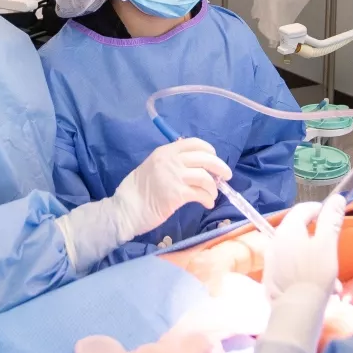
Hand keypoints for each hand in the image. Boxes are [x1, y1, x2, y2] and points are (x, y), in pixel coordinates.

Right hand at [115, 138, 231, 236]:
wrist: (126, 208)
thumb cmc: (138, 191)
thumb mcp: (152, 167)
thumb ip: (171, 162)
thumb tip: (195, 166)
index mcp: (165, 152)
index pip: (194, 143)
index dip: (209, 150)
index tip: (215, 159)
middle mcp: (170, 161)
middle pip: (205, 158)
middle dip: (220, 167)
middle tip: (226, 176)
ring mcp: (174, 177)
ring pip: (206, 177)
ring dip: (213, 187)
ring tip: (211, 195)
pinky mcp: (177, 194)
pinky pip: (201, 194)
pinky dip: (208, 199)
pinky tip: (206, 204)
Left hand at [264, 196, 344, 298]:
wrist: (296, 311)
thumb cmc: (314, 275)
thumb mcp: (327, 245)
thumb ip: (331, 220)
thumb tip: (337, 199)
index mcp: (287, 229)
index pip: (303, 208)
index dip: (320, 209)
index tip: (334, 217)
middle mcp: (275, 241)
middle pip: (300, 230)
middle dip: (320, 240)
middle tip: (334, 252)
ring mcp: (271, 260)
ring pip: (298, 251)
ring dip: (316, 259)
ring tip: (332, 279)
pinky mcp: (272, 277)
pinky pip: (292, 266)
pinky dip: (306, 271)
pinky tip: (320, 287)